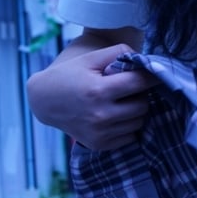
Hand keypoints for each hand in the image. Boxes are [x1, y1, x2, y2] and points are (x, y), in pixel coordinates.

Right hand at [25, 43, 160, 150]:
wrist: (44, 101)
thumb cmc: (69, 75)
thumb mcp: (90, 58)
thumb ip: (118, 53)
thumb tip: (145, 59)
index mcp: (97, 91)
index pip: (138, 83)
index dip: (149, 77)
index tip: (152, 74)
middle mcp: (100, 115)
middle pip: (142, 106)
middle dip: (141, 95)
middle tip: (130, 88)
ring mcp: (100, 133)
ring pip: (138, 122)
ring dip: (135, 111)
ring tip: (121, 101)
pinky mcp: (99, 145)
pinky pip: (130, 136)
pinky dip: (127, 126)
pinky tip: (115, 115)